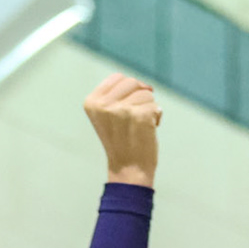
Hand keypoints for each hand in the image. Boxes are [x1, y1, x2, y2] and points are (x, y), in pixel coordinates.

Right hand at [84, 73, 160, 187]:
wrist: (128, 170)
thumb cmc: (121, 142)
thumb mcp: (107, 116)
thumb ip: (116, 96)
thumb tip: (144, 84)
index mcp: (92, 102)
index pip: (117, 77)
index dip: (130, 88)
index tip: (131, 104)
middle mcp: (104, 104)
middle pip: (132, 82)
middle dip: (140, 96)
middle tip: (136, 118)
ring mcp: (121, 109)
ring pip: (146, 94)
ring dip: (148, 108)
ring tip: (139, 126)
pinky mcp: (139, 115)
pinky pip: (155, 105)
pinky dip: (156, 116)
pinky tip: (148, 130)